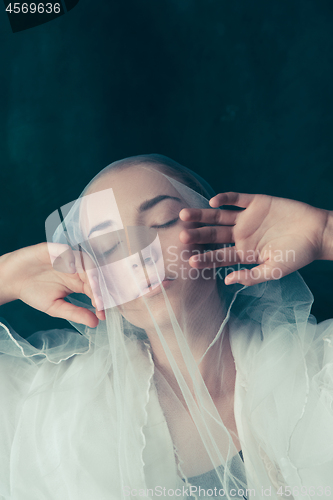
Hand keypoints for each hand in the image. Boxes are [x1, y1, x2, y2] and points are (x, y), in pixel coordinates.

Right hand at [0, 243, 104, 326]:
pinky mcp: (53, 250)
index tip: (102, 313)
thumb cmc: (34, 292)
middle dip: (98, 286)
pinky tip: (71, 269)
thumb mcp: (55, 307)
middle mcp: (75, 268)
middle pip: (93, 273)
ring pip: (84, 260)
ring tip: (92, 285)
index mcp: (78, 282)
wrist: (11, 280)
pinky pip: (65, 250)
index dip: (100, 300)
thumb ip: (75, 312)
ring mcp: (65, 258)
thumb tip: (95, 323)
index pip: (95, 288)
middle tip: (99, 300)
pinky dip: (70, 258)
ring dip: (89, 272)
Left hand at [178, 192, 329, 285]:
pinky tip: (213, 202)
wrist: (317, 233)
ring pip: (218, 217)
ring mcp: (246, 218)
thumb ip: (251, 277)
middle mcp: (240, 235)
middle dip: (197, 236)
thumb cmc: (298, 255)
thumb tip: (227, 281)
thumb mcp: (274, 270)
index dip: (204, 258)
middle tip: (181, 236)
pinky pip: (237, 200)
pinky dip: (226, 199)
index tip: (189, 260)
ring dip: (202, 215)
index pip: (218, 256)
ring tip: (184, 215)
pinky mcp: (256, 202)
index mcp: (243, 252)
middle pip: (213, 235)